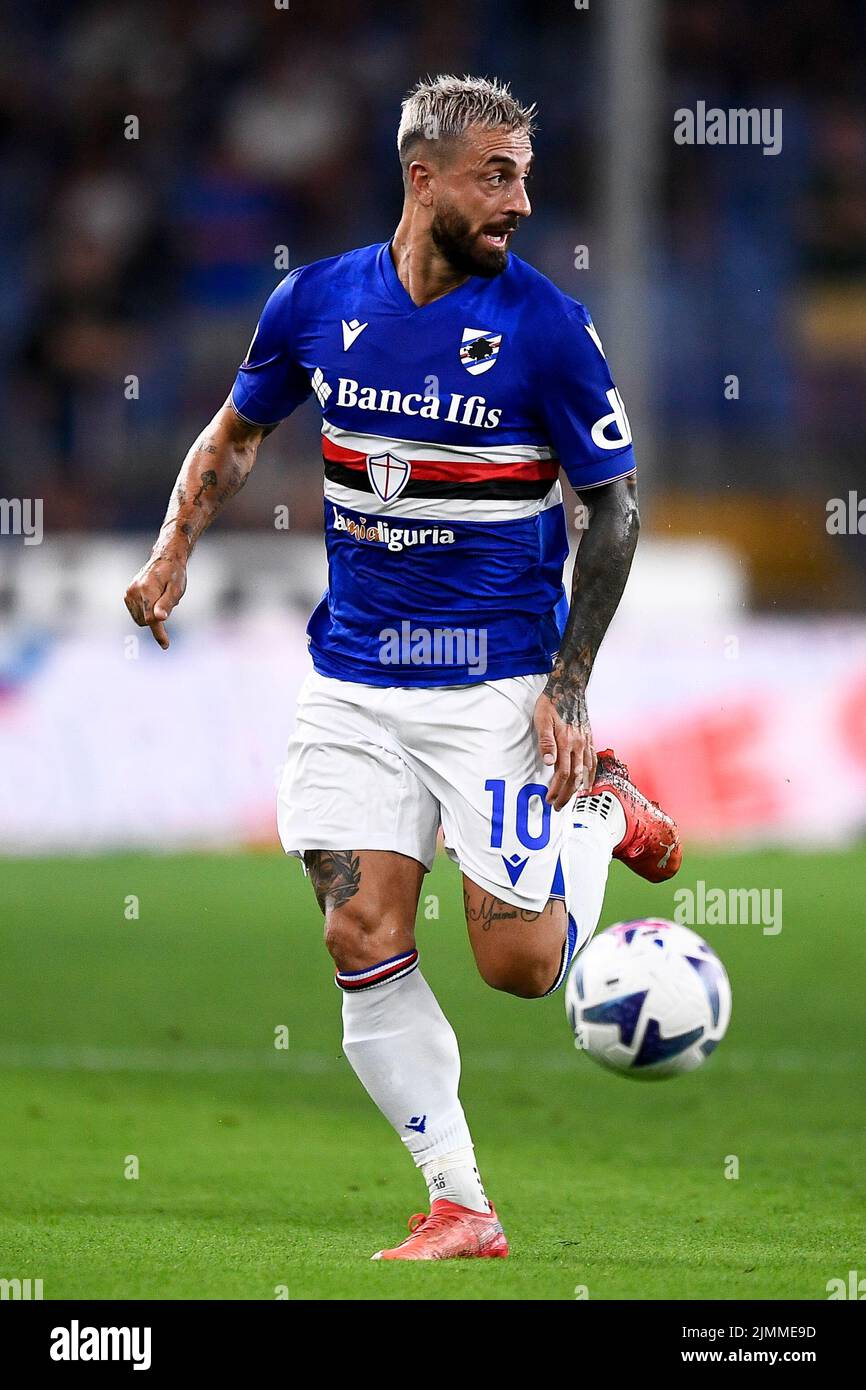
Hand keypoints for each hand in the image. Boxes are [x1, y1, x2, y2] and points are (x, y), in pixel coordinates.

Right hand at [124, 553, 187, 648]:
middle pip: (146, 621)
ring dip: (151, 615)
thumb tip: (160, 618)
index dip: (159, 633)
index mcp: (148, 590)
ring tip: (160, 598)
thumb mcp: (176, 589)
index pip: (151, 619)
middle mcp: (135, 592)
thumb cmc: (174, 575)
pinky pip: (137, 614)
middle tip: (168, 603)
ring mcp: (129, 593)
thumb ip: (167, 604)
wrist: (164, 560)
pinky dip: (146, 611)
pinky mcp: (127, 595)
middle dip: (157, 619)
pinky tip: (152, 598)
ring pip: (141, 619)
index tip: (165, 645)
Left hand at [533, 689, 595, 809]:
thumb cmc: (551, 704)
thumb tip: (549, 762)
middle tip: (557, 807)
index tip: (548, 799)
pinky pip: (593, 762)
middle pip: (575, 777)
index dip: (556, 789)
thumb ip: (546, 742)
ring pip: (585, 772)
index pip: (562, 773)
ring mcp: (586, 742)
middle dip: (566, 795)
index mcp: (566, 741)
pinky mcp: (589, 739)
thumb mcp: (542, 720)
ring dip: (577, 789)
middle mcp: (579, 744)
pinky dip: (591, 776)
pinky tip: (587, 784)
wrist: (569, 688)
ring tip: (570, 800)